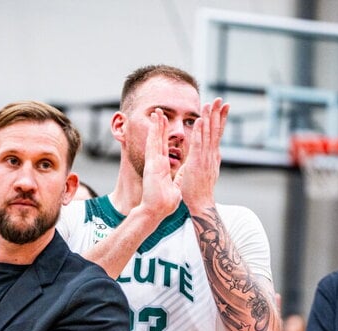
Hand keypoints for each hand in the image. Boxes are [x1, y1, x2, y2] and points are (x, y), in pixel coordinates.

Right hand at [137, 108, 182, 222]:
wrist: (156, 211)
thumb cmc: (164, 203)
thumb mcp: (176, 187)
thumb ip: (179, 178)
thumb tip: (186, 173)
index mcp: (162, 167)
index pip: (164, 147)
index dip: (165, 135)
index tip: (166, 124)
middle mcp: (156, 162)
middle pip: (158, 140)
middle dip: (159, 126)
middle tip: (159, 112)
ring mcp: (153, 162)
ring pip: (155, 139)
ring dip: (156, 125)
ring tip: (157, 112)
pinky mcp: (151, 164)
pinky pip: (153, 144)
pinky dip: (155, 132)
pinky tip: (156, 122)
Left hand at [176, 98, 229, 212]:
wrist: (202, 203)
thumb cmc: (201, 189)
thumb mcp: (207, 170)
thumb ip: (210, 160)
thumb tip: (215, 153)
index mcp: (214, 156)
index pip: (218, 134)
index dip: (221, 119)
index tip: (224, 106)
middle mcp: (212, 155)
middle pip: (216, 130)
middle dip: (218, 114)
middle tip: (220, 99)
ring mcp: (205, 158)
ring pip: (208, 134)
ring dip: (208, 118)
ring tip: (210, 104)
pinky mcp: (196, 163)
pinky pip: (198, 144)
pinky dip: (199, 132)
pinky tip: (199, 121)